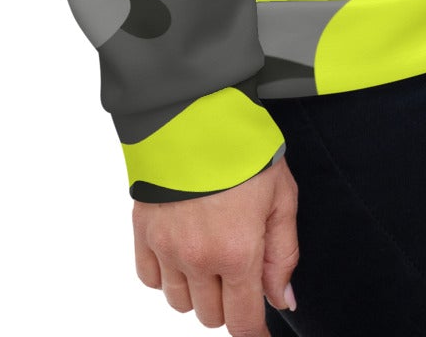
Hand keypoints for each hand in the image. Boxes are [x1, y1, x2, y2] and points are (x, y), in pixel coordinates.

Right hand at [132, 155, 299, 333]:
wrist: (195, 110)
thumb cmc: (244, 147)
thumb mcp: (282, 195)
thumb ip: (283, 254)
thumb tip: (281, 301)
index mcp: (237, 252)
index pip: (243, 321)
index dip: (254, 333)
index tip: (259, 331)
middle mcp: (197, 258)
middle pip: (211, 316)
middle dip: (229, 301)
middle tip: (239, 268)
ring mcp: (165, 247)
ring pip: (180, 303)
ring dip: (197, 290)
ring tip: (210, 253)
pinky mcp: (142, 231)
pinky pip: (150, 280)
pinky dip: (166, 274)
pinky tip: (182, 250)